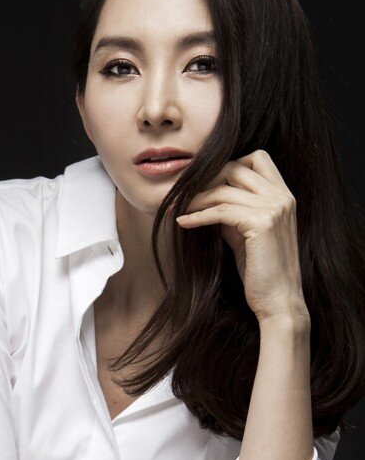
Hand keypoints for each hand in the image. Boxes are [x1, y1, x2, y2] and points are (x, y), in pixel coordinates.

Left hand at [174, 150, 309, 325]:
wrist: (278, 302)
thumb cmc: (260, 270)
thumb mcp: (244, 232)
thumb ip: (232, 210)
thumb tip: (204, 196)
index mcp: (284, 195)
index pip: (256, 157)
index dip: (227, 164)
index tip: (203, 182)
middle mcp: (282, 197)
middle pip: (234, 167)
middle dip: (204, 178)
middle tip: (180, 192)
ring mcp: (275, 208)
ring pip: (223, 189)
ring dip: (194, 198)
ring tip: (176, 209)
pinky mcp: (262, 223)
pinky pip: (220, 211)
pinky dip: (197, 215)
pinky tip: (183, 223)